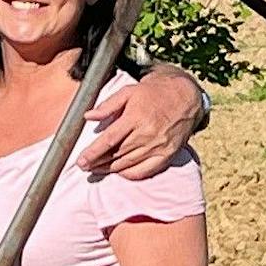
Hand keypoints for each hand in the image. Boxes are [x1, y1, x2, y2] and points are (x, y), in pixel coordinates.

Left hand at [77, 68, 202, 178]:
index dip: (93, 152)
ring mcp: (159, 146)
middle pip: (116, 154)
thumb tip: (88, 117)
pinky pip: (145, 171)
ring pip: (128, 164)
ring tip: (96, 170)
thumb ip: (107, 105)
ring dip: (110, 169)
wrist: (185, 97)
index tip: (80, 161)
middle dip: (97, 162)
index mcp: (136, 117)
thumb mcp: (129, 91)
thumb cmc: (153, 93)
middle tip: (84, 166)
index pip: (109, 140)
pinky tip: (119, 172)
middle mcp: (148, 134)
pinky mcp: (167, 155)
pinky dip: (130, 174)